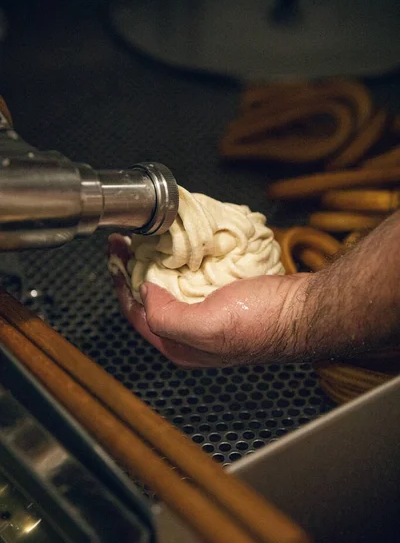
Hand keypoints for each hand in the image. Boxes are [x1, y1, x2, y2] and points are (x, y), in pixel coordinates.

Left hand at [108, 234, 309, 366]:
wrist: (304, 311)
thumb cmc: (262, 323)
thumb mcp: (207, 327)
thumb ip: (166, 317)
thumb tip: (144, 293)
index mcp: (179, 345)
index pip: (136, 313)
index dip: (120, 282)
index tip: (116, 253)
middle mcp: (190, 332)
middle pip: (150, 298)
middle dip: (134, 269)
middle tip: (127, 241)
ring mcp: (208, 313)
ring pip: (171, 285)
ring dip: (157, 262)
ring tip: (148, 238)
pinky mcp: (224, 296)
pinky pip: (193, 276)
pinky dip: (182, 259)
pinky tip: (181, 244)